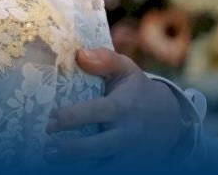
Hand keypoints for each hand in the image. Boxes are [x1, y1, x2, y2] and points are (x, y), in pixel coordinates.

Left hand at [43, 48, 189, 166]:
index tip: (49, 120)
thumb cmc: (138, 91)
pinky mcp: (131, 167)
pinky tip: (69, 167)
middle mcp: (127, 133)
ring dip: (79, 166)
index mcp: (122, 107)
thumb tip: (80, 55)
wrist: (170, 120)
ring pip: (104, 165)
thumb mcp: (126, 69)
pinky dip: (90, 170)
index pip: (96, 112)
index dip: (72, 117)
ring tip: (52, 163)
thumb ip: (104, 59)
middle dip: (72, 150)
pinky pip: (109, 170)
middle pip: (98, 146)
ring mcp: (130, 154)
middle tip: (47, 151)